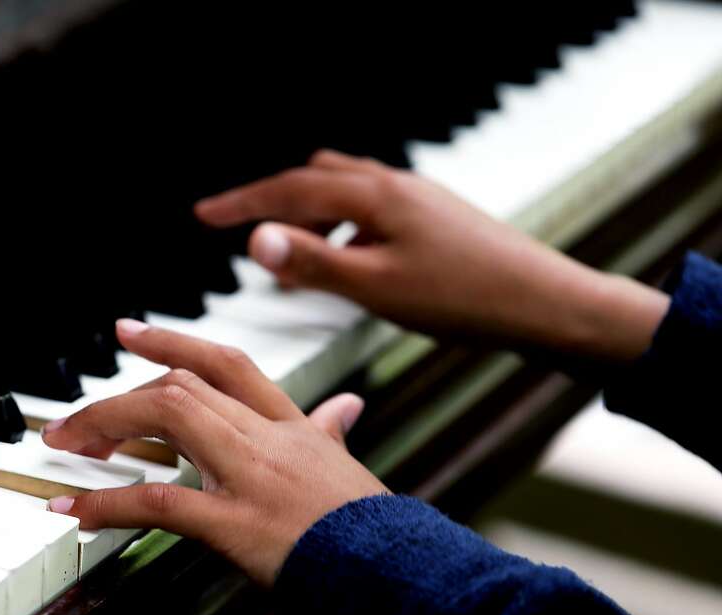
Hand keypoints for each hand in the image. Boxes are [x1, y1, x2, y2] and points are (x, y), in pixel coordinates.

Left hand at [42, 319, 386, 585]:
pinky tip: (75, 509)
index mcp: (291, 425)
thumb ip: (332, 433)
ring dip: (104, 426)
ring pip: (168, 415)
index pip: (226, 362)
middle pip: (182, 384)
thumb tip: (345, 408)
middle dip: (117, 396)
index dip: (173, 341)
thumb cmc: (372, 533)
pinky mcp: (236, 523)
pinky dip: (107, 503)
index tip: (128, 330)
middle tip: (70, 420)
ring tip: (65, 448)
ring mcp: (252, 475)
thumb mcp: (349, 470)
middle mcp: (268, 438)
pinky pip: (158, 501)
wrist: (399, 577)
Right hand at [195, 150, 669, 362]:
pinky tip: (346, 260)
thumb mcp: (376, 287)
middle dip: (271, 202)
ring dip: (308, 216)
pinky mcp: (433, 217)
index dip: (241, 204)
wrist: (544, 302)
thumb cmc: (464, 299)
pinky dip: (340, 227)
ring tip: (289, 256)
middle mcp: (394, 185)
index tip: (203, 215)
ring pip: (344, 192)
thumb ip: (313, 261)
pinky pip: (370, 208)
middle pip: (314, 179)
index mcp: (374, 196)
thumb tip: (256, 239)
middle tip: (237, 229)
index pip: (289, 190)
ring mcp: (417, 198)